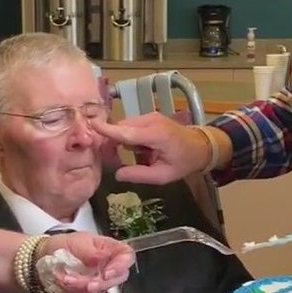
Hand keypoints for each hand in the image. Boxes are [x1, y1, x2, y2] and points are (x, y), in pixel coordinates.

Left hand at [40, 231, 132, 292]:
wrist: (41, 260)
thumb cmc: (60, 246)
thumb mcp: (75, 241)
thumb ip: (92, 250)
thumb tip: (105, 255)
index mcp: (108, 248)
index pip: (127, 256)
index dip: (121, 266)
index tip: (107, 273)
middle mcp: (107, 265)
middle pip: (118, 277)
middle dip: (100, 282)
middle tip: (86, 283)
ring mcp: (99, 280)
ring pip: (102, 290)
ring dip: (83, 287)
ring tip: (66, 279)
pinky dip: (75, 292)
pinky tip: (65, 284)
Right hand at [90, 113, 213, 184]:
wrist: (201, 146)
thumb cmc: (184, 162)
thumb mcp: (163, 175)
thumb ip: (139, 175)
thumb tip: (117, 175)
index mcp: (156, 135)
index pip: (126, 131)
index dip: (108, 129)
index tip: (90, 126)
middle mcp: (151, 121)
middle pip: (121, 128)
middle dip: (112, 142)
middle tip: (114, 161)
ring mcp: (150, 117)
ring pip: (124, 126)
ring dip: (121, 140)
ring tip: (133, 157)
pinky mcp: (149, 117)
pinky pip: (130, 126)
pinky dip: (129, 137)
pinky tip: (139, 150)